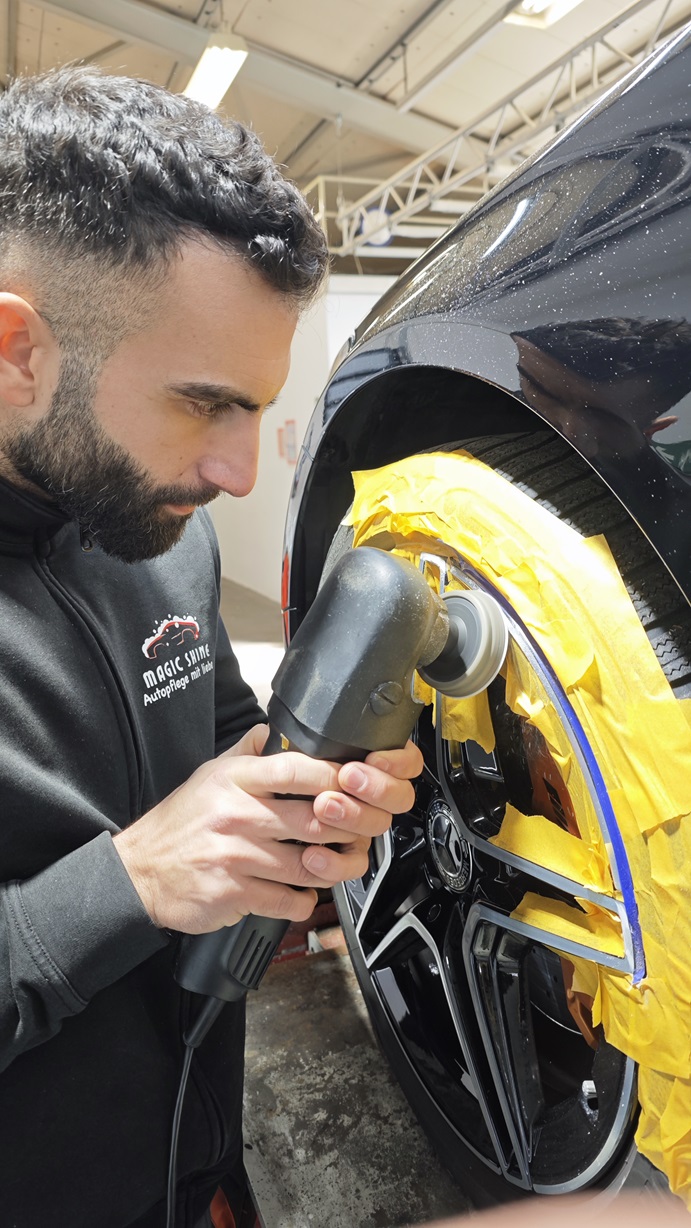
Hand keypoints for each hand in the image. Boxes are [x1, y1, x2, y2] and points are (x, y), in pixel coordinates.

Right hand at [113, 725, 421, 934]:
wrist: (139, 871)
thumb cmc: (179, 824)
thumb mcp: (209, 775)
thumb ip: (247, 752)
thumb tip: (275, 729)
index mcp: (234, 780)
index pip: (295, 770)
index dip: (333, 777)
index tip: (351, 785)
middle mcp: (236, 814)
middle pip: (314, 819)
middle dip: (346, 829)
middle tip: (357, 832)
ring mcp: (235, 855)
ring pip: (307, 864)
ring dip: (331, 869)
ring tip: (334, 864)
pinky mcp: (233, 893)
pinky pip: (286, 900)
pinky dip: (303, 901)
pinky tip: (302, 893)